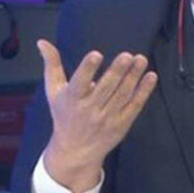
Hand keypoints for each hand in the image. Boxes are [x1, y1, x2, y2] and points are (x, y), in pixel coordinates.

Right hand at [38, 39, 157, 192]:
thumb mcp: (54, 91)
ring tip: (140, 59)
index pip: (79, 82)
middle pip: (105, 88)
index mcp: (72, 99)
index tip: (96, 54)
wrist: (75, 151)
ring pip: (122, 95)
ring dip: (133, 77)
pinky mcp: (122, 123)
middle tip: (127, 55)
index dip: (87, 69)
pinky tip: (151, 76)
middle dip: (117, 71)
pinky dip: (144, 91)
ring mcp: (108, 118)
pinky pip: (135, 105)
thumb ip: (52, 65)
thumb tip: (42, 41)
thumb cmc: (64, 115)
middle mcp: (90, 109)